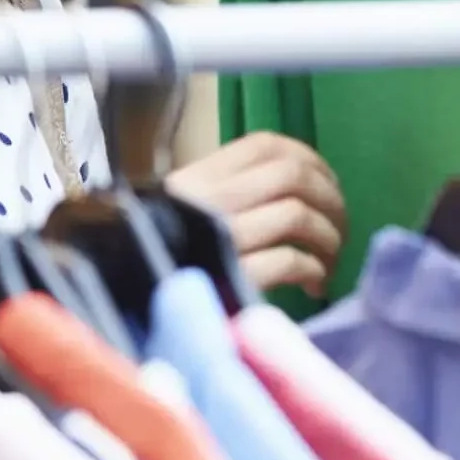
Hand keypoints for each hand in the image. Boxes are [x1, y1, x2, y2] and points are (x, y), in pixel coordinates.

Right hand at [165, 132, 346, 298]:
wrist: (120, 314)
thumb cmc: (159, 265)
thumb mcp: (180, 216)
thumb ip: (224, 197)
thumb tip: (296, 192)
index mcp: (197, 180)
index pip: (264, 145)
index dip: (309, 158)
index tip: (328, 182)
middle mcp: (208, 202)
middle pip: (292, 175)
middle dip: (330, 199)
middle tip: (340, 227)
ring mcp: (220, 239)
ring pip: (297, 214)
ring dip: (328, 237)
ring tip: (330, 260)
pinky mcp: (231, 280)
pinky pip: (289, 262)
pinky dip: (313, 269)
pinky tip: (313, 285)